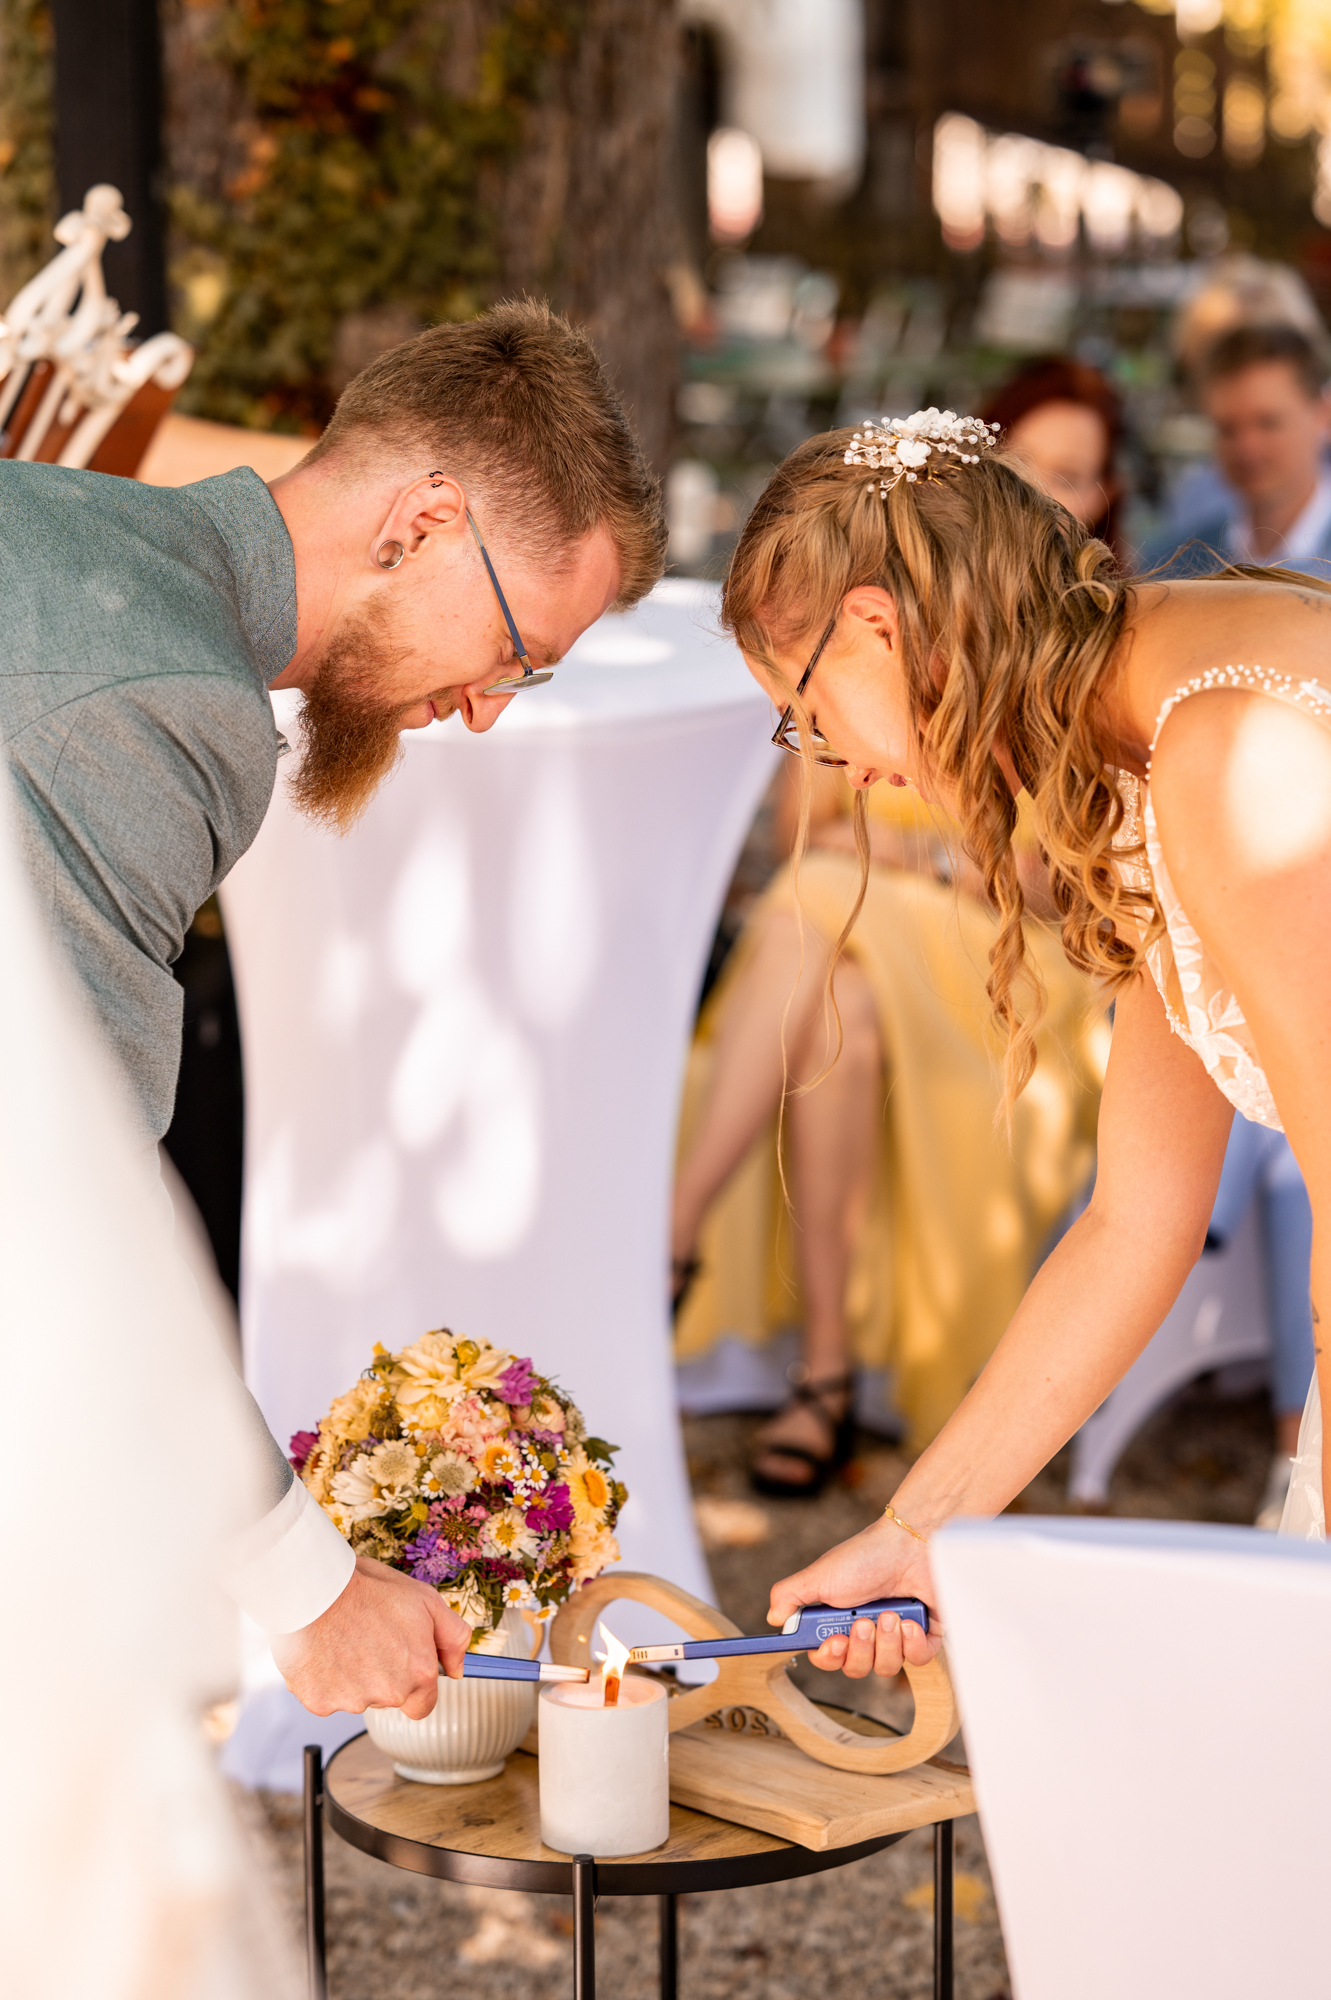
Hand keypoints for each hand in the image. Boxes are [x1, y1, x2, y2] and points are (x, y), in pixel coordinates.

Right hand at [272, 1555, 471, 1717]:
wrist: (315, 1585)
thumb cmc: (368, 1587)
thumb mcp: (426, 1600)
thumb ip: (453, 1638)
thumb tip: (459, 1668)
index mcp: (418, 1673)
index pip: (423, 1705)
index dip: (414, 1685)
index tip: (402, 1665)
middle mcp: (388, 1693)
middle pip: (389, 1698)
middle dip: (382, 1675)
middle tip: (369, 1637)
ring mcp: (352, 1700)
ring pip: (356, 1697)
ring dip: (352, 1675)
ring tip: (344, 1636)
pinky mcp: (318, 1701)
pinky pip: (325, 1696)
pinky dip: (324, 1677)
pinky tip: (324, 1648)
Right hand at [768, 1515, 941, 1678]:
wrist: (911, 1543)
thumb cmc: (865, 1556)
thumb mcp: (819, 1575)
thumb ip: (788, 1596)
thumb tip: (774, 1620)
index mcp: (839, 1621)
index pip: (828, 1657)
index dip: (830, 1657)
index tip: (835, 1643)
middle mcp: (866, 1632)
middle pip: (855, 1668)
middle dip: (860, 1648)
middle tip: (863, 1622)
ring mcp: (896, 1636)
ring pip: (885, 1667)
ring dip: (886, 1641)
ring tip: (890, 1613)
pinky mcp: (924, 1636)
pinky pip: (917, 1660)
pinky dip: (912, 1643)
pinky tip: (910, 1620)